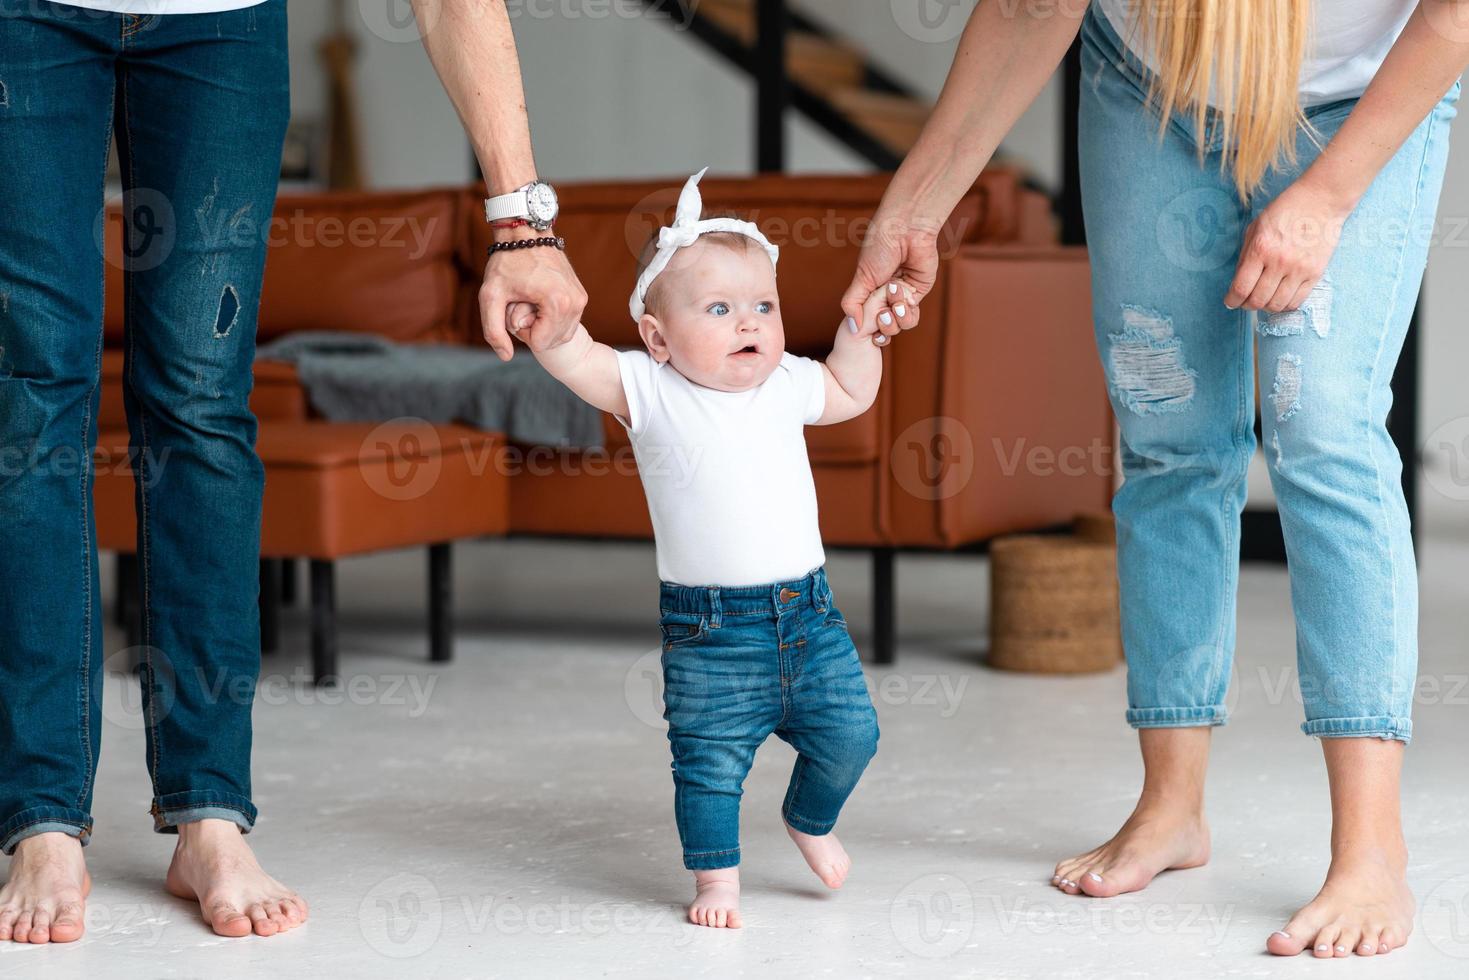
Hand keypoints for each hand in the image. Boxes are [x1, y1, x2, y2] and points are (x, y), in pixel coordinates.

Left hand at [479, 229, 586, 359]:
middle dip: (533, 328)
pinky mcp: (581, 296)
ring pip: (561, 335)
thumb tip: (505, 356)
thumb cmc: (506, 262)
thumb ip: (493, 330)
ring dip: (543, 325)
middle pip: (552, 341)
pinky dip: (552, 319)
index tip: (515, 306)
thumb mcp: (490, 296)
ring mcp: (581, 300)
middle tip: (521, 302)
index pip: (540, 344)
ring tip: (530, 301)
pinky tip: (539, 300)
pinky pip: (567, 323)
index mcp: (557, 304)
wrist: (526, 232)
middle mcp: (575, 303)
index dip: (521, 330)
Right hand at [841, 205, 938, 345]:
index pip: (865, 321)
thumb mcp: (861, 278)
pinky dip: (907, 313)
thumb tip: (854, 328)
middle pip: (883, 328)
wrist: (905, 231)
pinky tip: (904, 298)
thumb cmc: (880, 247)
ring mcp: (901, 296)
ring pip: (899, 325)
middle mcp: (884, 297)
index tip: (867, 329)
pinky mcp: (917, 293)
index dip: (867, 329)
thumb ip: (852, 303)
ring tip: (894, 295)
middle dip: (883, 324)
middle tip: (883, 311)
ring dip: (896, 316)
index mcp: (867, 292)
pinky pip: (912, 317)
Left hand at [1224, 178, 1352, 312]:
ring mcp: (1299, 269)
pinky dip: (1285, 304)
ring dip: (1266, 306)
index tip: (1230, 302)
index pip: (1241, 288)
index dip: (1232, 300)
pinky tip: (1280, 296)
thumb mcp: (1255, 228)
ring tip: (1264, 298)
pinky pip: (1297, 301)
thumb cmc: (1284, 211)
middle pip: (1258, 300)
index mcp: (1260, 249)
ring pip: (1277, 305)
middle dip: (1247, 305)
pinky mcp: (1316, 273)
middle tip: (1246, 301)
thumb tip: (1237, 283)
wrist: (1321, 201)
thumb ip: (1245, 256)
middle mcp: (1280, 262)